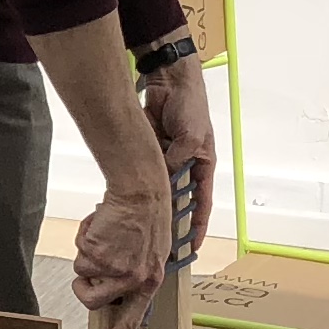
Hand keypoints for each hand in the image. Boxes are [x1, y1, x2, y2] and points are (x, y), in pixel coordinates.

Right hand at [72, 180, 172, 328]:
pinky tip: (101, 225)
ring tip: (103, 236)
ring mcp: (115, 267)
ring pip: (81, 274)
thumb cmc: (146, 218)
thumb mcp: (150, 253)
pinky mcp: (99, 253)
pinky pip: (78, 254)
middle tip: (88, 265)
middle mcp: (133, 279)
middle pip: (92, 301)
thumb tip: (110, 293)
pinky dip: (83, 238)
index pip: (130, 320)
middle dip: (83, 284)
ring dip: (85, 256)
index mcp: (150, 281)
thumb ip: (133, 276)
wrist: (141, 191)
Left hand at [143, 60, 216, 261]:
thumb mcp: (191, 137)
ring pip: (157, 189)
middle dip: (170, 220)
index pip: (202, 203)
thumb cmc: (190, 105)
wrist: (169, 81)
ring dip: (150, 203)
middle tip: (160, 243)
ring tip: (140, 226)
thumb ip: (177, 160)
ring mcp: (166, 159)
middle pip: (177, 199)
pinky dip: (135, 182)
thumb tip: (161, 179)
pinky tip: (126, 198)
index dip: (198, 225)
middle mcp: (185, 165)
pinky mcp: (149, 151)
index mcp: (202, 164)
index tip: (193, 246)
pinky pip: (142, 172)